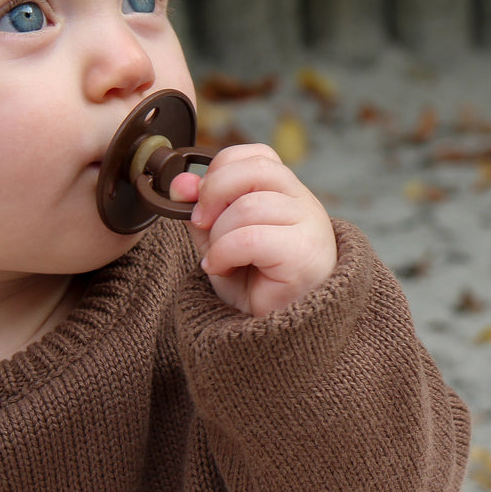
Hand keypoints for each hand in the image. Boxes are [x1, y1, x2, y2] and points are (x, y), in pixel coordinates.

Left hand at [169, 143, 335, 316]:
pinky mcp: (304, 255)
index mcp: (288, 195)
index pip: (259, 155)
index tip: (201, 199)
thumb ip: (202, 212)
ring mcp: (310, 227)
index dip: (223, 168)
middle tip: (201, 222)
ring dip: (219, 233)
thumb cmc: (257, 287)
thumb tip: (181, 183)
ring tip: (219, 257)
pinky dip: (224, 252)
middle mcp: (305, 204)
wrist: (282, 336)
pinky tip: (223, 269)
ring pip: (250, 206)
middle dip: (215, 192)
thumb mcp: (220, 242)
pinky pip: (251, 238)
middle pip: (257, 169)